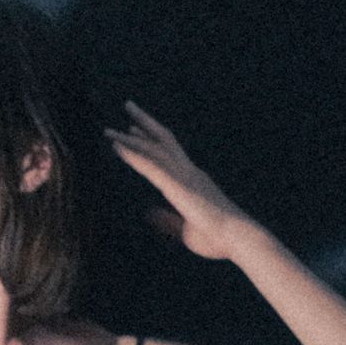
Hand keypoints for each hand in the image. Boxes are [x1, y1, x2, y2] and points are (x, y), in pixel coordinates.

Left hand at [104, 101, 254, 261]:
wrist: (236, 238)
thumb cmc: (216, 237)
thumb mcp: (184, 228)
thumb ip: (166, 219)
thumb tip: (150, 213)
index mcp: (190, 181)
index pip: (168, 154)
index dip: (151, 140)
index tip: (135, 128)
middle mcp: (187, 172)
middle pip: (162, 140)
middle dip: (144, 123)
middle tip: (128, 105)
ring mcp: (183, 176)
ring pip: (152, 150)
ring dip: (129, 139)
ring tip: (109, 130)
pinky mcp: (178, 186)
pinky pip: (151, 166)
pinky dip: (133, 155)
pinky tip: (118, 146)